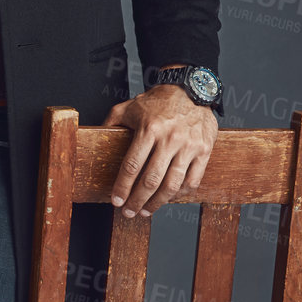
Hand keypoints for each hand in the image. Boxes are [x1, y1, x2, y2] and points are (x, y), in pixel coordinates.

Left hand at [100, 86, 218, 216]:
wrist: (192, 89)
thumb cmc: (159, 100)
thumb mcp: (130, 106)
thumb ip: (112, 122)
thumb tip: (96, 137)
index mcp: (149, 129)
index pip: (132, 166)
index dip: (122, 187)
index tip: (116, 200)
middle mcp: (170, 139)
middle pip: (151, 180)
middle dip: (137, 201)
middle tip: (128, 212)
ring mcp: (189, 146)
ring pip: (172, 184)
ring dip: (157, 203)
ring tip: (146, 211)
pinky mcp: (204, 150)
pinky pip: (192, 180)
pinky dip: (180, 193)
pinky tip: (169, 198)